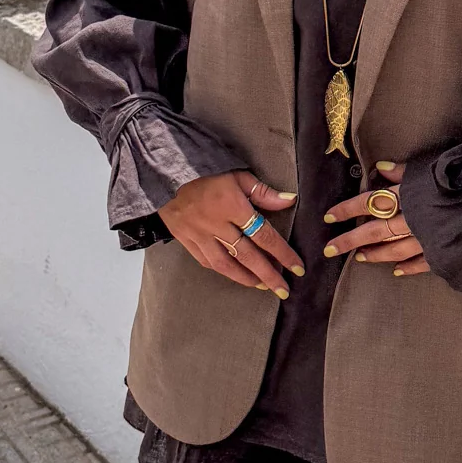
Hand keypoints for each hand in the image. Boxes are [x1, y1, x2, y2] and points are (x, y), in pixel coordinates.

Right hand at [158, 171, 302, 297]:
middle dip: (268, 274)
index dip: (282, 253)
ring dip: (246, 278)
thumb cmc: (205, 172)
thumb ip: (262, 191)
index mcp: (233, 206)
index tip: (297, 267)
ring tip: (262, 287)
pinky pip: (206, 260)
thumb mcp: (237, 174)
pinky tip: (234, 275)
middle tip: (283, 290)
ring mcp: (199, 234)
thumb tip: (289, 201)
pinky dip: (222, 270)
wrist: (164, 174)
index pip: (263, 235)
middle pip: (247, 255)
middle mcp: (216, 224)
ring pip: (226, 264)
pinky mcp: (185, 239)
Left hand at [322, 162, 429, 276]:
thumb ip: (402, 171)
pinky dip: (409, 267)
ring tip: (360, 258)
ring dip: (375, 254)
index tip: (329, 217)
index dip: (347, 209)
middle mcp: (410, 220)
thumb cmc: (455, 182)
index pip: (369, 202)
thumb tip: (381, 166)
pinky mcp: (440, 251)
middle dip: (350, 240)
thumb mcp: (427, 170)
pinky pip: (421, 262)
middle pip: (373, 231)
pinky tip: (397, 271)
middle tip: (330, 250)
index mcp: (406, 196)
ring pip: (394, 249)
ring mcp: (425, 238)